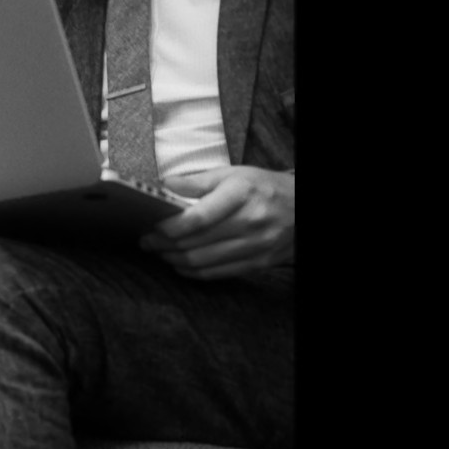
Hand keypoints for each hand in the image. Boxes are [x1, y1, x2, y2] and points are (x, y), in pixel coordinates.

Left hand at [142, 166, 294, 278]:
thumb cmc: (263, 188)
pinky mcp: (257, 263)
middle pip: (194, 242)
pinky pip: (216, 274)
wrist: (302, 209)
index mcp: (241, 194)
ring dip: (173, 259)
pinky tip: (179, 264)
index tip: (152, 226)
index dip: (169, 226)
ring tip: (159, 252)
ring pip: (201, 261)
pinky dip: (191, 271)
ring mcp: (255, 246)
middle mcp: (250, 221)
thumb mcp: (234, 174)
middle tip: (146, 241)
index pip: (197, 218)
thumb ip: (198, 181)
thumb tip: (164, 184)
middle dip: (163, 244)